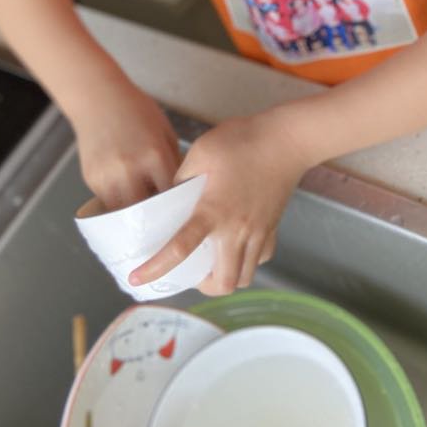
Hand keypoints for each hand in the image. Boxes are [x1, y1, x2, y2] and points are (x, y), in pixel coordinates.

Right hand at [71, 75, 180, 209]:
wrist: (98, 98)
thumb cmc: (136, 110)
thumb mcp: (164, 131)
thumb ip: (173, 161)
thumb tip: (181, 189)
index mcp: (155, 156)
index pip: (172, 196)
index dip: (178, 205)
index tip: (182, 210)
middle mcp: (130, 170)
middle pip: (148, 212)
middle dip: (157, 217)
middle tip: (164, 219)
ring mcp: (108, 177)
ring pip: (126, 214)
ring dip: (136, 217)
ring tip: (145, 215)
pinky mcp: (92, 180)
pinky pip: (109, 203)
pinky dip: (120, 204)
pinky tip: (127, 196)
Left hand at [128, 113, 307, 295]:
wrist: (287, 139)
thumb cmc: (243, 140)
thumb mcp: (201, 152)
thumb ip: (182, 177)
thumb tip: (173, 196)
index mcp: (213, 211)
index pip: (180, 249)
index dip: (156, 268)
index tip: (138, 279)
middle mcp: (237, 229)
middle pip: (222, 283)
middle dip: (202, 287)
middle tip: (191, 272)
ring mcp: (259, 232)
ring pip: (244, 277)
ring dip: (225, 277)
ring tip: (212, 263)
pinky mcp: (273, 227)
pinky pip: (260, 259)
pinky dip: (247, 261)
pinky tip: (237, 246)